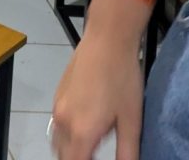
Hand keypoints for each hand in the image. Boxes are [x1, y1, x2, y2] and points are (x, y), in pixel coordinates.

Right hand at [51, 31, 142, 159]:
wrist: (105, 41)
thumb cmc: (122, 80)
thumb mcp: (132, 121)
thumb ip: (127, 153)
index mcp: (81, 130)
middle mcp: (63, 120)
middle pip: (62, 156)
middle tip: (95, 155)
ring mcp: (57, 105)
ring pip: (57, 141)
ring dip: (69, 151)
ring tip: (90, 149)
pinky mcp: (57, 94)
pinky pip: (57, 125)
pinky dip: (67, 135)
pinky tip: (85, 128)